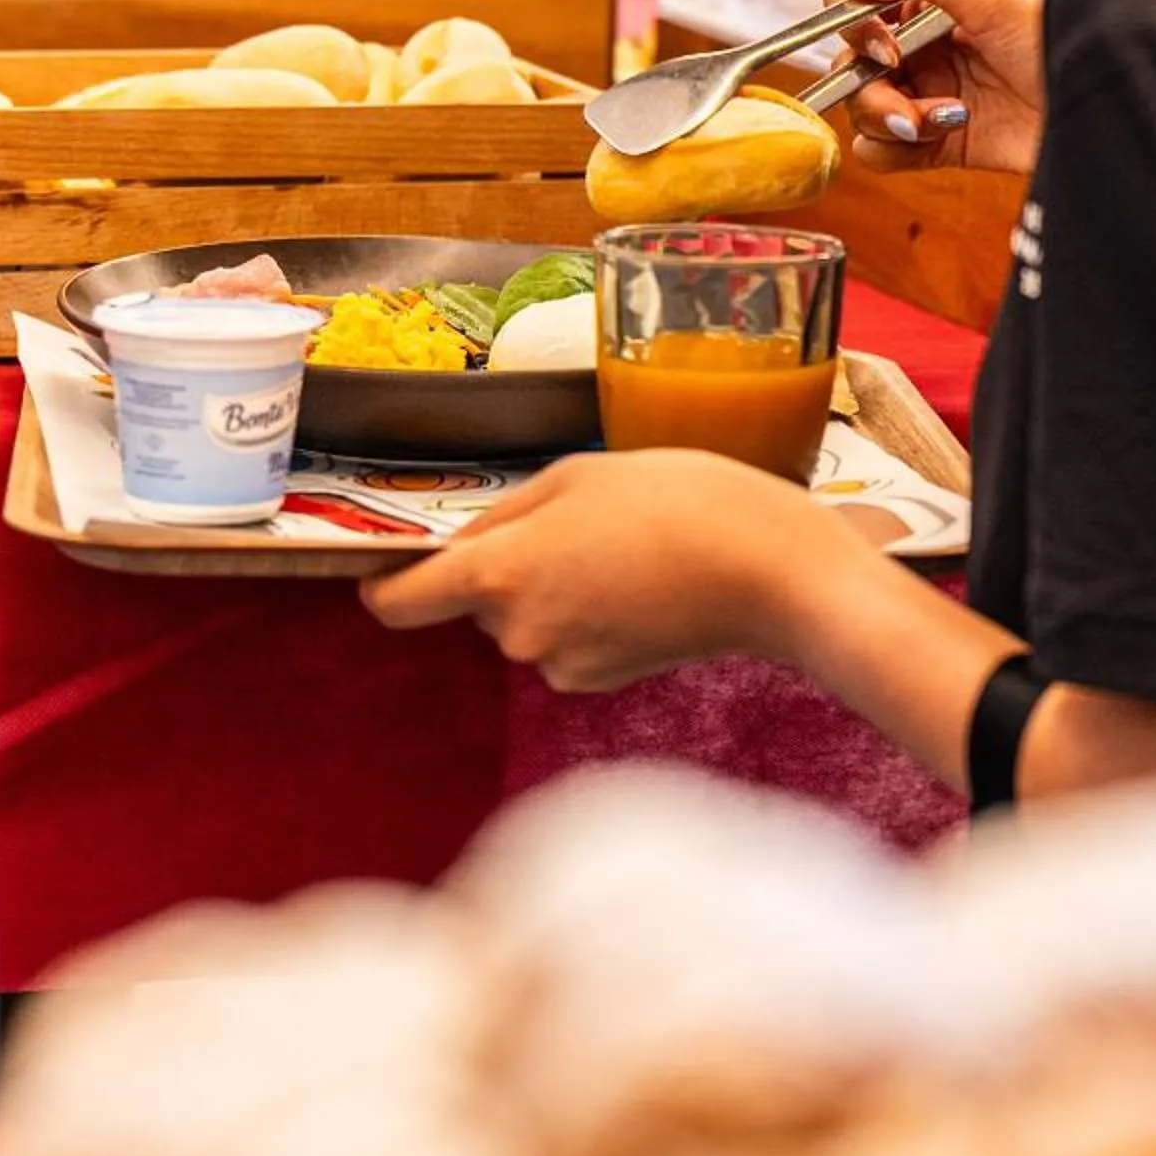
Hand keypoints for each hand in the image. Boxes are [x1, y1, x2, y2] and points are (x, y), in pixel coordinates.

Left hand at [360, 451, 879, 690]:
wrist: (768, 570)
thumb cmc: (677, 504)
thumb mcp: (576, 475)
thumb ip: (505, 514)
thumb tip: (463, 546)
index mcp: (500, 574)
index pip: (399, 603)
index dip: (388, 585)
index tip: (389, 570)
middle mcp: (518, 633)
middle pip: (479, 601)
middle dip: (509, 566)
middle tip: (574, 521)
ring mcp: (561, 664)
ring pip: (528, 618)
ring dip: (555, 586)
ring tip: (621, 546)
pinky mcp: (602, 680)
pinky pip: (568, 639)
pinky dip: (590, 613)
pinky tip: (640, 582)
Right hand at [825, 0, 1045, 176]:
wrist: (1093, 113)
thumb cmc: (1058, 49)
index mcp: (930, 8)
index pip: (858, 5)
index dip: (855, 23)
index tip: (882, 38)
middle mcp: (922, 51)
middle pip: (850, 64)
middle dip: (868, 79)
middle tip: (901, 82)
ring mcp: (925, 98)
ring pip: (859, 110)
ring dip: (888, 115)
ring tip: (936, 117)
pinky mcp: (934, 144)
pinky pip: (880, 152)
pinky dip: (899, 147)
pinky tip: (944, 131)